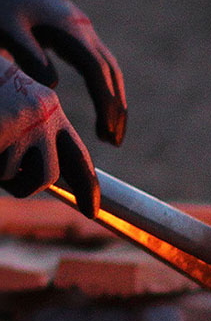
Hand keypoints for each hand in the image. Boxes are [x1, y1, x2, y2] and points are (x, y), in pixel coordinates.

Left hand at [0, 0, 125, 144]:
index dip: (105, 106)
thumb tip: (52, 87)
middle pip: (112, 75)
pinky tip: (103, 104)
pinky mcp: (79, 31)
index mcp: (71, 32)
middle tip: (114, 141)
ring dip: (116, 101)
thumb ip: (29, 55)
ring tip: (112, 131)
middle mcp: (84, 31)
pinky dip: (107, 88)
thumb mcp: (8, 27)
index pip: (98, 75)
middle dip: (116, 110)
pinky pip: (102, 64)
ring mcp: (84, 30)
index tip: (106, 133)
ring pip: (111, 70)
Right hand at [0, 54, 97, 215]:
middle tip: (5, 173)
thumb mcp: (10, 116)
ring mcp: (25, 121)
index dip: (87, 188)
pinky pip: (0, 170)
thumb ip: (33, 144)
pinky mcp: (6, 128)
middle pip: (48, 175)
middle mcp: (44, 113)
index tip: (92, 211)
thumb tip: (49, 179)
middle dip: (24, 183)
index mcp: (48, 109)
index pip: (76, 156)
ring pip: (18, 176)